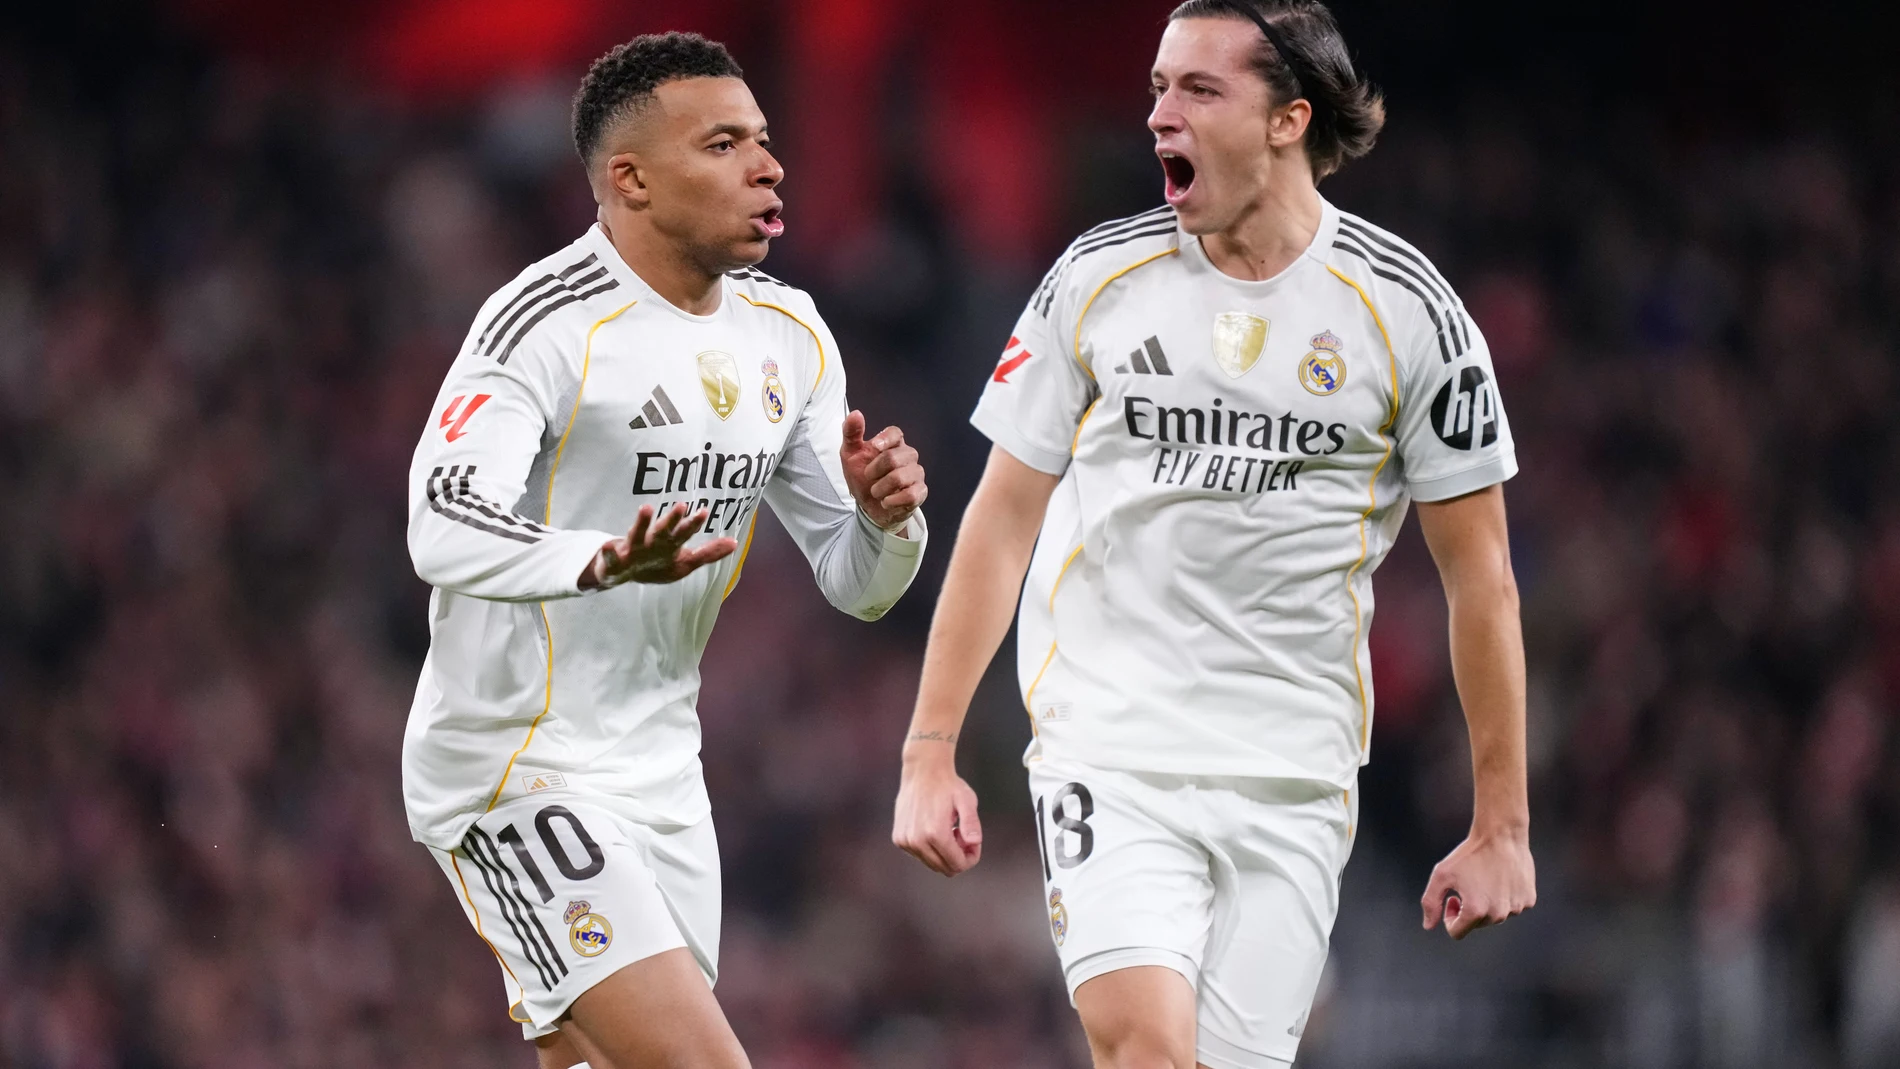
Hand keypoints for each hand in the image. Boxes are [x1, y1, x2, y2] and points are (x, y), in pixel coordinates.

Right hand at [579, 503, 737, 589]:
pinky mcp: (616, 561)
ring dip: (642, 522)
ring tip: (646, 508)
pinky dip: (609, 552)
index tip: (705, 511)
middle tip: (682, 505)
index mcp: (669, 543)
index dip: (694, 524)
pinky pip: (612, 558)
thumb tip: (735, 543)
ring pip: (638, 534)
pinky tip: (608, 546)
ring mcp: (633, 549)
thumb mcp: (685, 561)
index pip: (684, 532)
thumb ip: (709, 553)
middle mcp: (652, 542)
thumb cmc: (657, 562)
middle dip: (672, 519)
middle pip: (664, 530)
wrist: (622, 572)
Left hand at [840, 410, 925, 530]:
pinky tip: (886, 502)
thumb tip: (855, 413)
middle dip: (875, 470)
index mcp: (892, 444)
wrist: (869, 505)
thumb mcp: (850, 454)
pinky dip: (893, 501)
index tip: (874, 447)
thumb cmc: (862, 477)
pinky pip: (911, 495)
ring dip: (881, 488)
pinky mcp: (920, 492)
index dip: (885, 439)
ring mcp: (916, 474)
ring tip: (876, 492)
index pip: (895, 433)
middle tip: (868, 477)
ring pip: (901, 477)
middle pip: (895, 457)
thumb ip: (851, 433)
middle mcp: (908, 456)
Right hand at [891, 746, 982, 875]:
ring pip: (932, 864)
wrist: (923, 771)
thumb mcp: (967, 801)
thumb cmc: (948, 785)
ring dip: (944, 852)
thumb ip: (972, 823)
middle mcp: (917, 841)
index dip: (971, 857)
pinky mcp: (899, 839)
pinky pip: (920, 855)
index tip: (973, 841)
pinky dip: (931, 848)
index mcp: (935, 833)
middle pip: (944, 868)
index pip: (957, 865)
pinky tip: (934, 828)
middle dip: (958, 856)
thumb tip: (975, 842)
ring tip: (949, 829)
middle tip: (962, 833)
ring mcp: (905, 841)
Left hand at [1421, 827, 1535, 938]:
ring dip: (1487, 904)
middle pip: (1477, 924)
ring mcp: (1516, 908)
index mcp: (1475, 911)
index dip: (1450, 917)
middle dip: (1468, 910)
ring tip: (1485, 879)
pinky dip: (1505, 897)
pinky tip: (1501, 878)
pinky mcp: (1528, 900)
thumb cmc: (1469, 854)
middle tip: (1467, 886)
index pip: (1457, 932)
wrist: (1501, 834)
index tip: (1452, 898)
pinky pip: (1512, 906)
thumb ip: (1431, 902)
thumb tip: (1428, 926)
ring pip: (1496, 916)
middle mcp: (1498, 914)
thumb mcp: (1441, 875)